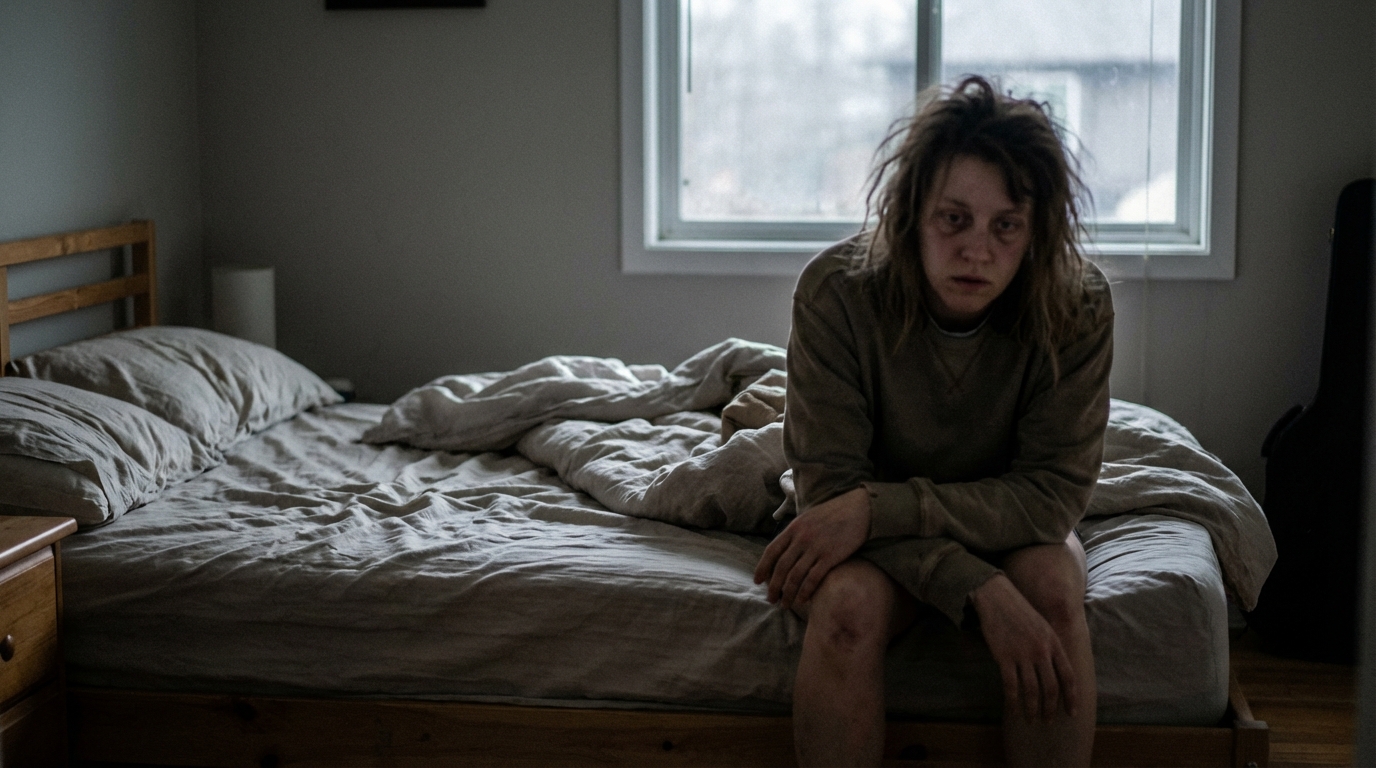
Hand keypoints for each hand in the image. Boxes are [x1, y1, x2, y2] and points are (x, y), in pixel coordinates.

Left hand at [753, 487, 869, 609]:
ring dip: (788, 593)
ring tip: (785, 604)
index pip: (772, 551)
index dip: (762, 568)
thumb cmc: (834, 513)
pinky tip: (802, 600)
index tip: (757, 581)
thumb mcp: (808, 517)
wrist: (859, 509)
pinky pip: (813, 578)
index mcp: (794, 528)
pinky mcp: (831, 556)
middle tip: (771, 599)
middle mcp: (802, 538)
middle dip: (773, 586)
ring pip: (795, 576)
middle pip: (781, 567)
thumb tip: (783, 548)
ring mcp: (816, 548)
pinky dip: (805, 591)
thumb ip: (795, 532)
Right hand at [970, 575, 1077, 721]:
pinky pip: (1011, 686)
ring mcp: (1022, 655)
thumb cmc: (1019, 611)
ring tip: (1031, 720)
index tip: (1072, 712)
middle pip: (1051, 687)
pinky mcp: (1004, 657)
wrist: (996, 597)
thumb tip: (1056, 669)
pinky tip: (1013, 709)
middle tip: (1048, 720)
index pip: (1068, 676)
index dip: (1071, 697)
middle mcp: (1041, 651)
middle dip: (1051, 708)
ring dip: (1033, 709)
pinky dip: (1013, 701)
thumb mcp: (1043, 626)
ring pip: (1031, 690)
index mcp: (1053, 643)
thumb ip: (1051, 647)